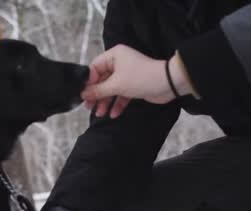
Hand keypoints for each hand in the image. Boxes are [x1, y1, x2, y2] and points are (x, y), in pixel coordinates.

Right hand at [81, 44, 195, 117]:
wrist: (168, 84)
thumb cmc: (141, 78)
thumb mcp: (116, 85)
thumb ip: (98, 90)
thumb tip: (82, 94)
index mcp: (114, 56)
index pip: (94, 68)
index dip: (88, 82)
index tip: (83, 95)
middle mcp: (119, 63)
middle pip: (101, 80)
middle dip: (96, 95)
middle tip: (88, 107)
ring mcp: (126, 74)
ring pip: (110, 89)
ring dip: (105, 102)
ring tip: (100, 114)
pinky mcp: (133, 85)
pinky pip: (121, 94)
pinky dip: (117, 104)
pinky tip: (113, 114)